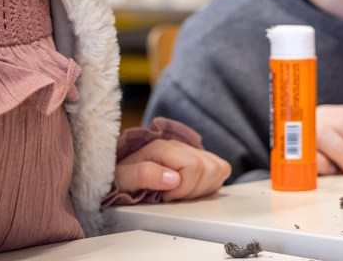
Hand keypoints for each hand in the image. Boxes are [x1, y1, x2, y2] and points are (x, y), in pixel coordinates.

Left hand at [114, 139, 230, 201]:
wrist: (121, 173)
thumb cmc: (121, 176)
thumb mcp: (122, 178)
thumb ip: (144, 174)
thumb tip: (174, 179)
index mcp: (162, 147)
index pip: (194, 167)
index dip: (182, 189)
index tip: (164, 196)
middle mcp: (181, 146)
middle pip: (210, 169)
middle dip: (193, 191)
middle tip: (172, 196)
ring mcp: (192, 151)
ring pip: (219, 169)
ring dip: (203, 188)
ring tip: (182, 193)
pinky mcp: (200, 159)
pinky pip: (221, 170)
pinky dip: (210, 184)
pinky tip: (192, 190)